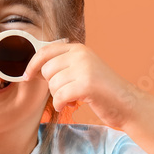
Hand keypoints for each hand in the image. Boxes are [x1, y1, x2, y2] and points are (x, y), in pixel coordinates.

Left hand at [21, 41, 141, 128]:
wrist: (127, 104)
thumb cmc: (103, 91)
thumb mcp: (83, 70)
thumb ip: (63, 65)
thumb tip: (34, 69)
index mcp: (78, 49)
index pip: (45, 51)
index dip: (32, 64)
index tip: (26, 76)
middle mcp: (81, 54)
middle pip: (46, 70)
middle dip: (52, 86)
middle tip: (67, 92)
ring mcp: (85, 68)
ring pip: (53, 85)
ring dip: (60, 97)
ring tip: (75, 98)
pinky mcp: (87, 84)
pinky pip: (60, 96)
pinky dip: (62, 105)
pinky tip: (72, 105)